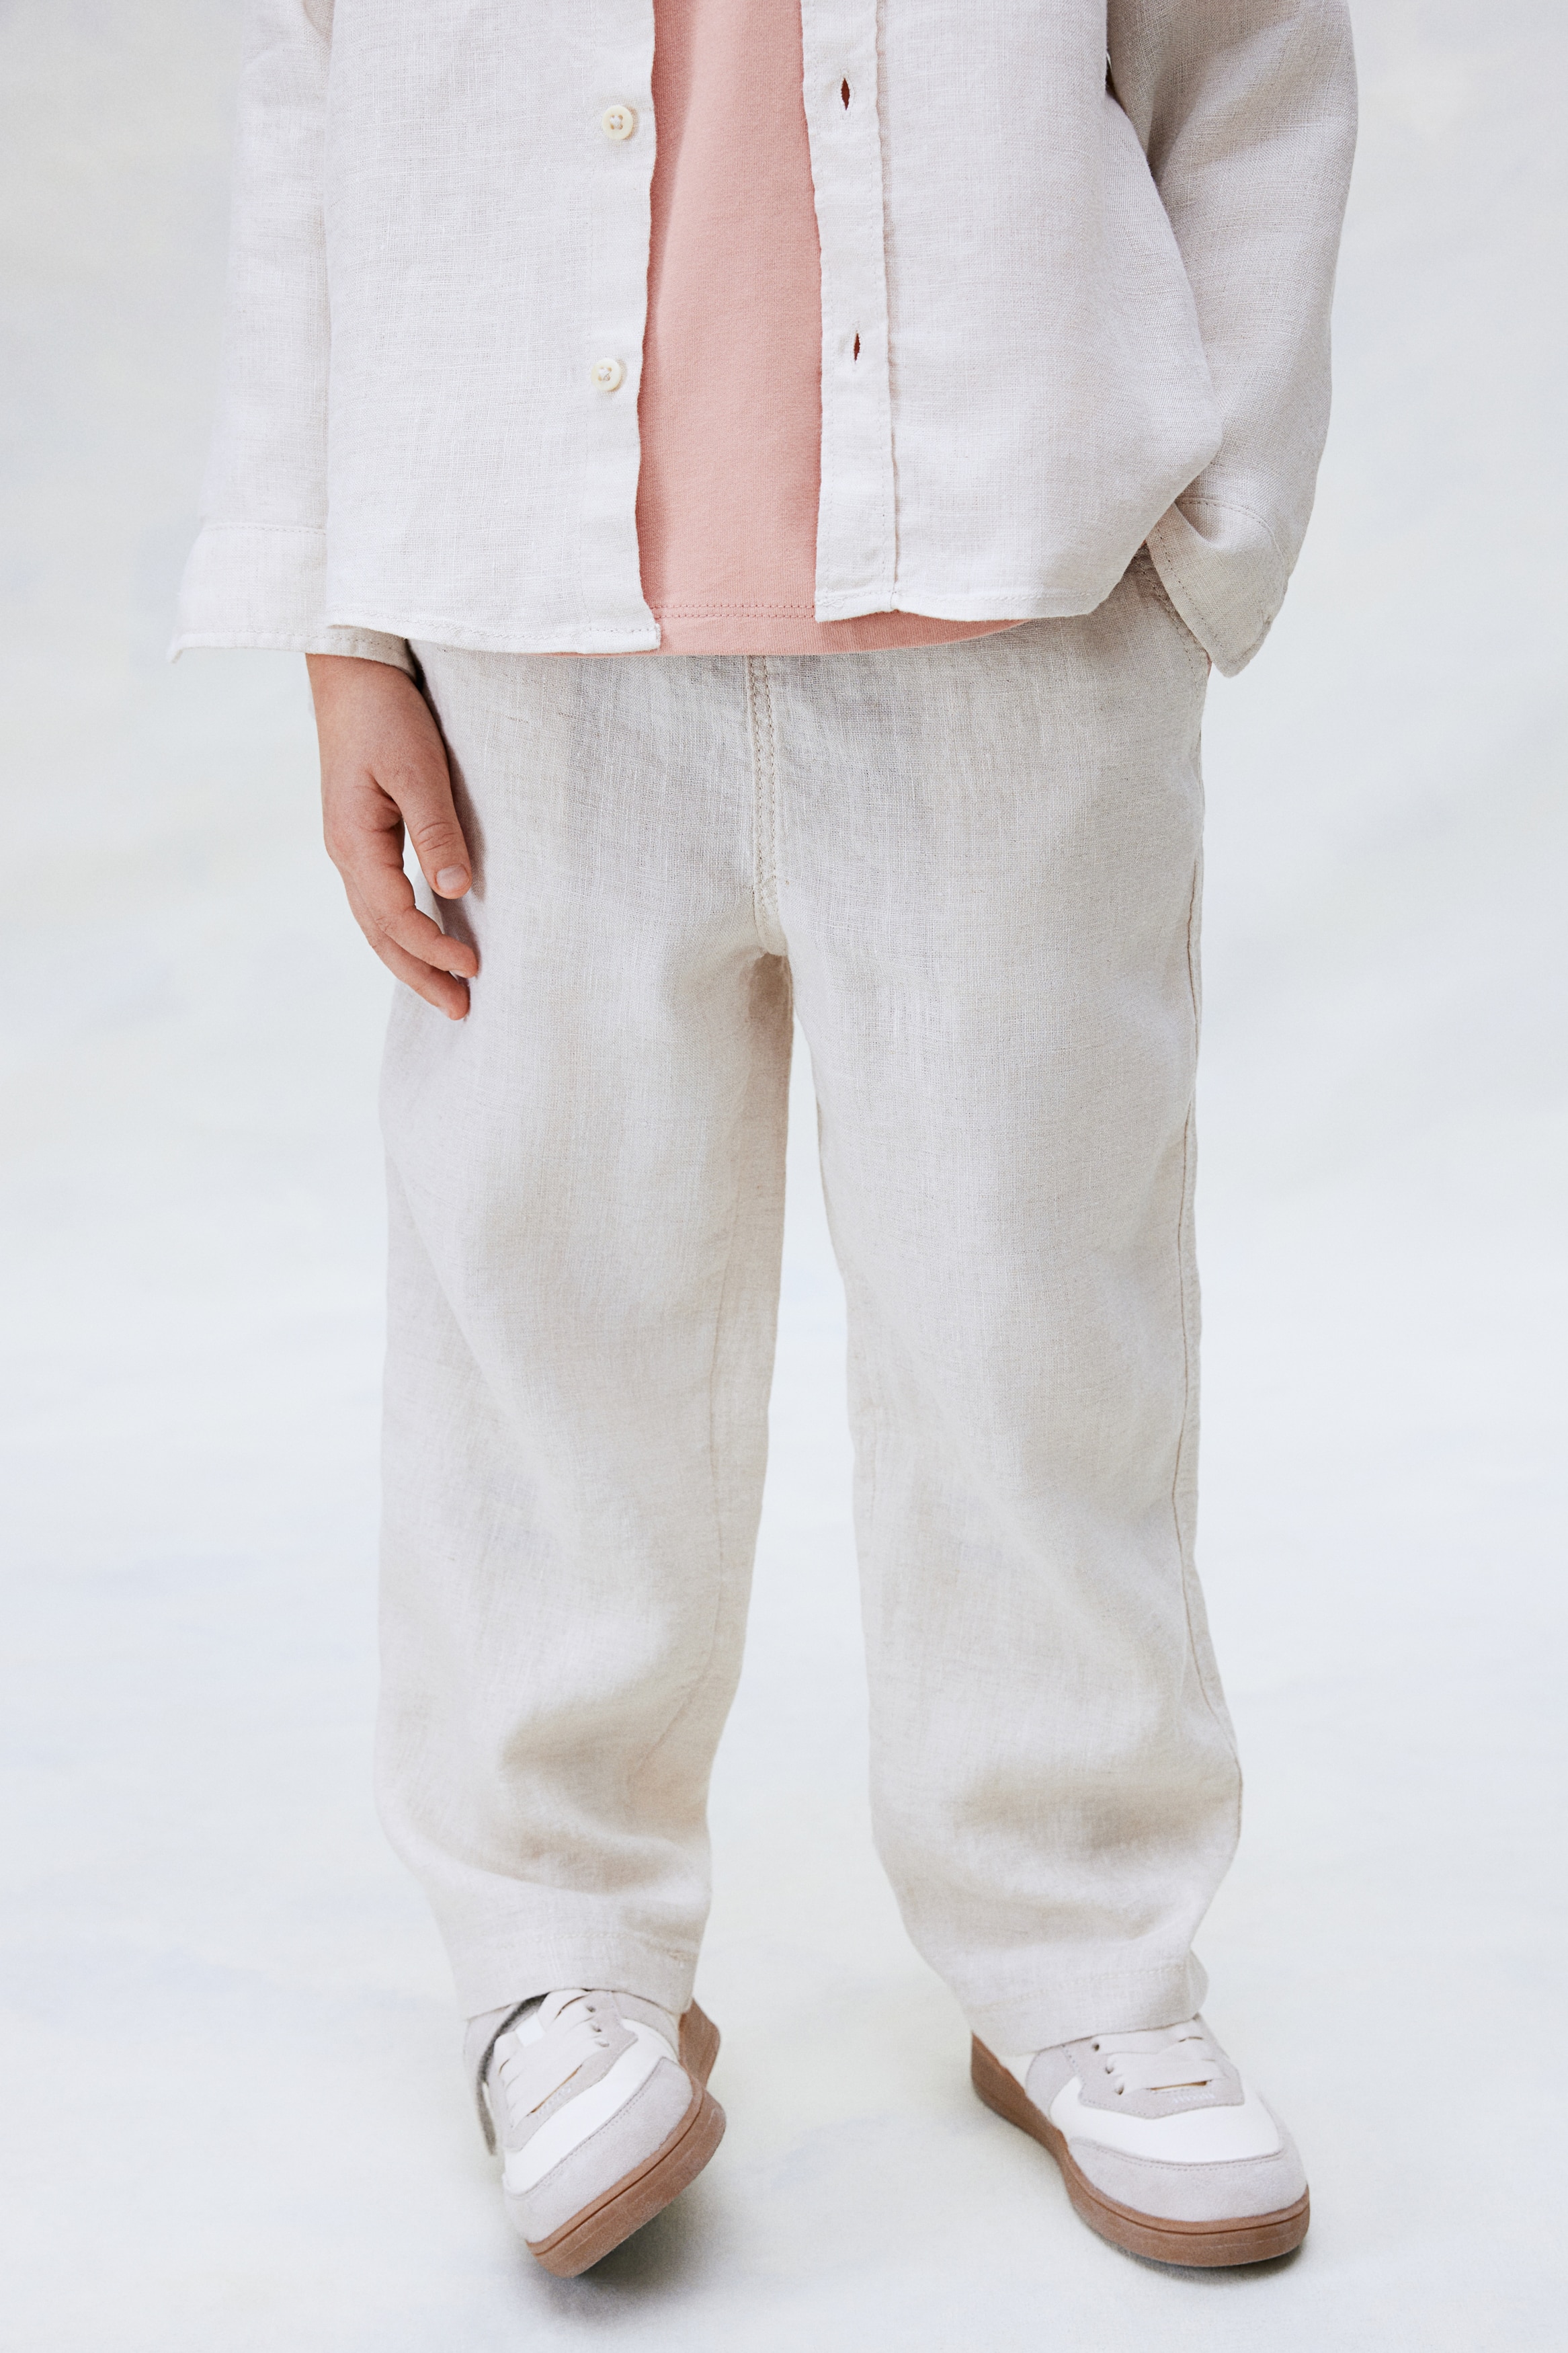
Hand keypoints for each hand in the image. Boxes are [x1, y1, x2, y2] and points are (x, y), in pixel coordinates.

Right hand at [307, 653, 477, 1019]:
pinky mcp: (363, 833)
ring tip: (448, 991)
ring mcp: (350, 845)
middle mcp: (346, 853)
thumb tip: (454, 892)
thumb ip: (435, 830)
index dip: (435, 950)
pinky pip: (381, 898)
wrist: (352, 668)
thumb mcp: (416, 768)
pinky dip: (403, 930)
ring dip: (411, 959)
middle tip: (461, 1012)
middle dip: (420, 975)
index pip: (395, 918)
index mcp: (354, 842)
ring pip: (377, 921)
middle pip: (380, 934)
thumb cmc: (385, 711)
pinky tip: (429, 939)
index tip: (476, 969)